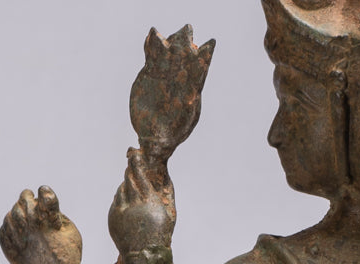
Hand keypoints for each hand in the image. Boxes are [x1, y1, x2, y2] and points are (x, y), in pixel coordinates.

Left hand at [0, 186, 82, 263]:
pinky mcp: (10, 249)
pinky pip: (4, 230)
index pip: (45, 198)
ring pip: (11, 215)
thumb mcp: (71, 232)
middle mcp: (32, 227)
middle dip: (26, 197)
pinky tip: (15, 227)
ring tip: (21, 212)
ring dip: (16, 211)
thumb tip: (41, 205)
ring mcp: (19, 238)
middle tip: (27, 195)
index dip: (44, 193)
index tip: (43, 191)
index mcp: (49, 221)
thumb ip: (56, 215)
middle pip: (24, 203)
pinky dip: (8, 226)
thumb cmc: (69, 255)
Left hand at [109, 148, 175, 254]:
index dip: (136, 163)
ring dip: (127, 185)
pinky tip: (130, 202)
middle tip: (132, 162)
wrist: (144, 254)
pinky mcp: (112, 216)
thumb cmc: (161, 232)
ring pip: (121, 189)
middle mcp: (132, 204)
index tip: (134, 153)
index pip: (140, 175)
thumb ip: (166, 192)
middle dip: (131, 171)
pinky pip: (116, 201)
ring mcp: (120, 211)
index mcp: (148, 202)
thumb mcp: (170, 212)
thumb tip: (164, 174)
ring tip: (135, 189)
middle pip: (128, 180)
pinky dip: (122, 198)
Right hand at [129, 25, 214, 162]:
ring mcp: (164, 78)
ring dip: (168, 43)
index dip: (204, 58)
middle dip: (186, 45)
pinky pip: (151, 58)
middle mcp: (178, 82)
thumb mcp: (179, 127)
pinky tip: (152, 35)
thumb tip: (191, 97)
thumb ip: (184, 112)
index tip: (209, 45)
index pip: (200, 72)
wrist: (155, 137)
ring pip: (168, 56)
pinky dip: (151, 47)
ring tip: (164, 33)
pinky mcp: (150, 76)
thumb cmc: (171, 135)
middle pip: (185, 59)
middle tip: (187, 29)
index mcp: (191, 93)